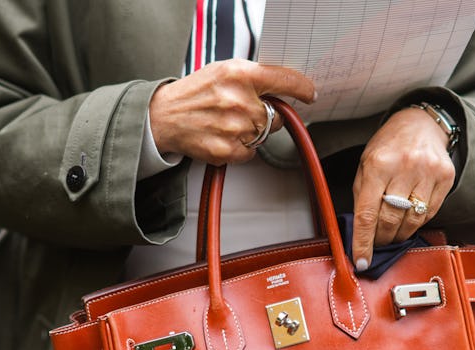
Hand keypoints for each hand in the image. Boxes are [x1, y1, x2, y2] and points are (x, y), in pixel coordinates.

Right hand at [149, 60, 315, 165]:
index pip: (284, 80)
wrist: (165, 116)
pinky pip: (250, 153)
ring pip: (263, 136)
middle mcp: (238, 101)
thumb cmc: (195, 93)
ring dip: (252, 133)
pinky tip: (223, 136)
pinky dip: (241, 148)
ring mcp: (234, 128)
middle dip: (266, 116)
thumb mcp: (223, 72)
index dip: (301, 88)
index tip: (310, 93)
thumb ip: (253, 79)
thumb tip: (281, 89)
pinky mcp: (227, 150)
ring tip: (228, 123)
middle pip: (276, 116)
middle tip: (243, 112)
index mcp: (239, 75)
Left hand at [351, 107, 454, 269]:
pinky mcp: (445, 177)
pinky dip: (416, 222)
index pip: (368, 214)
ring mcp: (428, 172)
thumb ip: (362, 197)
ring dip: (399, 235)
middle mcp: (405, 167)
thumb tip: (359, 234)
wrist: (421, 123)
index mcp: (378, 164)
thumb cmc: (388, 147)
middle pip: (390, 221)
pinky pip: (429, 213)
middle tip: (377, 243)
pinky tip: (408, 218)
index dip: (363, 243)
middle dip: (381, 239)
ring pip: (411, 222)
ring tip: (392, 233)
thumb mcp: (366, 164)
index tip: (361, 262)